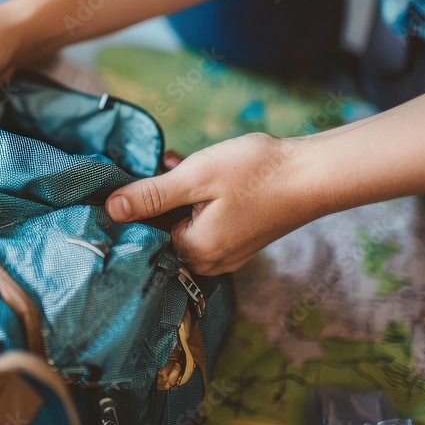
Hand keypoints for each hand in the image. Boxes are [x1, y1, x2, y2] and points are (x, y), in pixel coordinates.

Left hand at [106, 134, 323, 275]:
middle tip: (163, 164)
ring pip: (183, 222)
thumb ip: (150, 195)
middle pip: (162, 230)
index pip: (143, 234)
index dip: (134, 203)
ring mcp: (227, 253)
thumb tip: (110, 209)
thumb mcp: (194, 177)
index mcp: (194, 252)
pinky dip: (197, 199)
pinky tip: (201, 171)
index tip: (132, 176)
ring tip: (181, 163)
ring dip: (176, 193)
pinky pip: (204, 222)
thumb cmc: (256, 173)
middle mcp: (209, 262)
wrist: (314, 174)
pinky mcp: (239, 239)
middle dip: (157, 197)